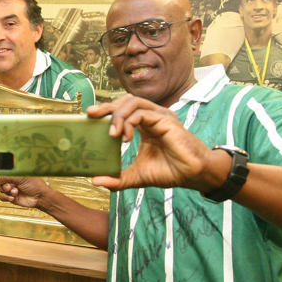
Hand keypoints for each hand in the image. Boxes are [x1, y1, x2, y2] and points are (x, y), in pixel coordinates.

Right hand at [0, 176, 48, 208]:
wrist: (40, 197)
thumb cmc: (34, 184)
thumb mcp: (20, 178)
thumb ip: (6, 178)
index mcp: (14, 174)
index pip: (2, 174)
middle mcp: (12, 181)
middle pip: (0, 182)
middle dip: (4, 185)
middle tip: (10, 186)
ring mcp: (11, 190)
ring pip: (0, 190)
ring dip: (6, 191)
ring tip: (15, 192)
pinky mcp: (11, 198)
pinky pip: (2, 197)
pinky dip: (6, 197)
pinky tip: (12, 197)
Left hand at [87, 95, 224, 192]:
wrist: (192, 175)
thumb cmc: (169, 172)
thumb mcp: (136, 176)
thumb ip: (117, 179)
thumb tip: (94, 180)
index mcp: (145, 126)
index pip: (123, 110)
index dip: (106, 111)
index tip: (89, 117)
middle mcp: (152, 117)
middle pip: (125, 101)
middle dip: (107, 106)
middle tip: (91, 114)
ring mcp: (159, 116)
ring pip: (133, 102)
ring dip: (118, 115)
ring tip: (112, 133)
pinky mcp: (165, 119)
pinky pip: (142, 112)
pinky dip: (129, 122)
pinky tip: (125, 137)